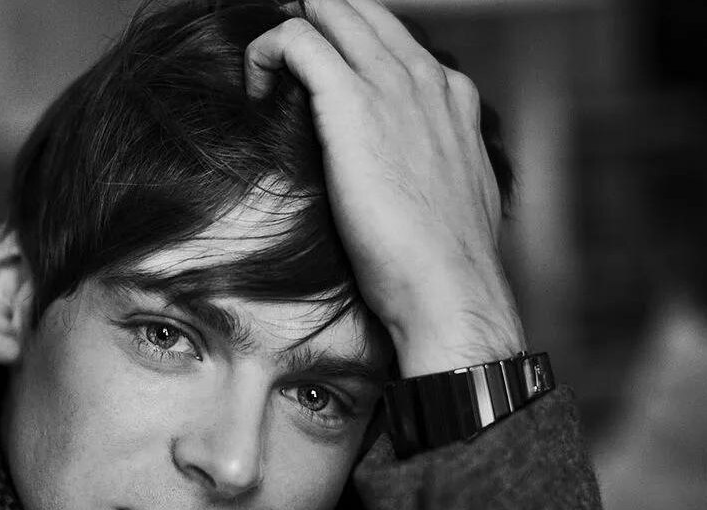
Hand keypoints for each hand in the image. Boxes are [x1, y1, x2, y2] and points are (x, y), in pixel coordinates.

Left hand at [244, 0, 525, 376]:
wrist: (448, 286)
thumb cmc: (440, 261)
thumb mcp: (449, 197)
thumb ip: (427, 165)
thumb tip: (398, 175)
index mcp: (451, 96)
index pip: (392, 39)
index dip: (347, 47)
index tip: (314, 79)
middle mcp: (425, 77)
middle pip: (358, 10)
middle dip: (315, 23)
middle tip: (279, 65)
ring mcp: (391, 84)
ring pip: (329, 9)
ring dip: (289, 33)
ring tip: (264, 76)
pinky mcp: (351, 101)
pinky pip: (296, 39)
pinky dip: (267, 52)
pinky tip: (255, 90)